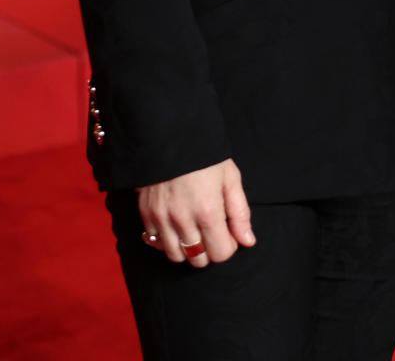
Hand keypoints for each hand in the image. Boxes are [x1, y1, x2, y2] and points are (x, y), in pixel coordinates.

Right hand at [137, 158, 255, 267]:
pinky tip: (176, 225)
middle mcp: (183, 219)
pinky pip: (156, 243)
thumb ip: (240, 213)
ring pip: (175, 256)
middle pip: (198, 259)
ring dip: (187, 249)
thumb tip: (248, 241)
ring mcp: (161, 218)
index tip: (228, 232)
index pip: (220, 253)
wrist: (171, 135)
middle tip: (212, 230)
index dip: (228, 246)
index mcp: (208, 210)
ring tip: (194, 229)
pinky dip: (167, 240)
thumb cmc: (206, 156)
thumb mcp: (230, 178)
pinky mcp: (147, 214)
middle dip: (209, 250)